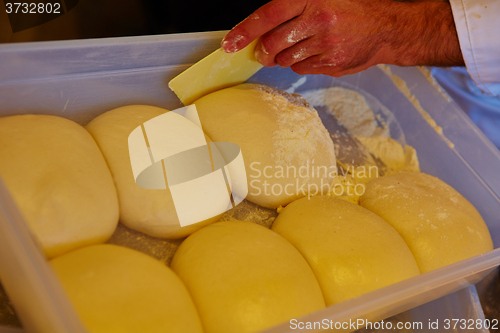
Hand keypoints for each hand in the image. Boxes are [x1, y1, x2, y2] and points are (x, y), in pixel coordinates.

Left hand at [221, 0, 463, 76]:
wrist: (386, 28)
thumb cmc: (350, 9)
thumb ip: (291, 9)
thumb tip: (259, 29)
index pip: (268, 15)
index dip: (245, 31)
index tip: (230, 44)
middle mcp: (318, 20)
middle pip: (272, 44)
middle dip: (263, 51)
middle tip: (264, 52)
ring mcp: (325, 45)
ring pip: (285, 59)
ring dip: (284, 56)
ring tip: (301, 45)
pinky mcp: (331, 63)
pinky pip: (301, 69)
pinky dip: (301, 64)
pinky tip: (315, 53)